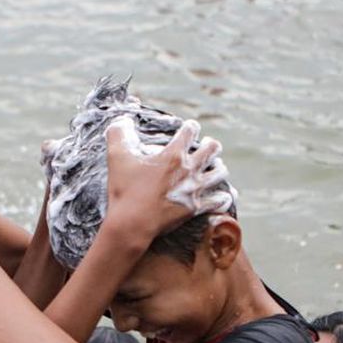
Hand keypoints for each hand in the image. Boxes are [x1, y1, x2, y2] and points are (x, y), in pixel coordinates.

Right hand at [101, 117, 229, 242]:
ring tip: (217, 167)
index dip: (190, 126)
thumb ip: (118, 134)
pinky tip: (225, 195)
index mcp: (173, 155)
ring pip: (220, 173)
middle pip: (212, 149)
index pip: (189, 131)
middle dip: (211, 144)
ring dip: (219, 168)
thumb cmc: (124, 189)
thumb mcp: (116, 157)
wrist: (132, 223)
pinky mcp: (195, 208)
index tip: (189, 127)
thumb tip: (122, 120)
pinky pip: (219, 201)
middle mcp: (188, 169)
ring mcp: (194, 189)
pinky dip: (224, 197)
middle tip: (207, 144)